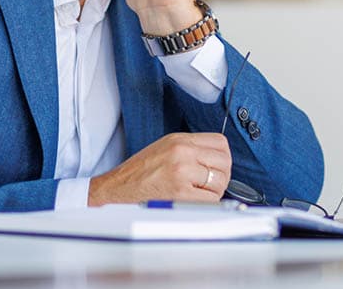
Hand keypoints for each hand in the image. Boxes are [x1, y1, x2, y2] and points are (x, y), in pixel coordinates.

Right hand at [87, 132, 231, 205]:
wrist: (117, 187)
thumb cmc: (139, 171)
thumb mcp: (165, 147)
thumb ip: (191, 148)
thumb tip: (216, 158)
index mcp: (180, 140)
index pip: (220, 142)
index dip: (222, 157)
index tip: (217, 166)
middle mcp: (182, 153)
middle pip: (224, 161)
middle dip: (222, 174)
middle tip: (211, 182)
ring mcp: (182, 172)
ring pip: (220, 181)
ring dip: (215, 190)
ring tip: (200, 192)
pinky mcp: (180, 193)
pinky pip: (210, 199)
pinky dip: (207, 203)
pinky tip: (194, 201)